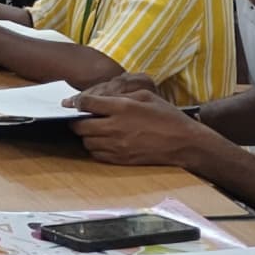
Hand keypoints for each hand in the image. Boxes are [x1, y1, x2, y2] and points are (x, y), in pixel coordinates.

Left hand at [71, 84, 214, 167]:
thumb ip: (121, 95)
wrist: (184, 143)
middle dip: (76, 121)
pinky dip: (95, 148)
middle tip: (79, 117)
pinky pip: (97, 155)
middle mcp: (115, 128)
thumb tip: (100, 97)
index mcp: (122, 108)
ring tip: (93, 130)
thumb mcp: (146, 95)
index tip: (71, 103)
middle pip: (80, 126)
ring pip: (86, 142)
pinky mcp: (121, 159)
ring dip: (85, 135)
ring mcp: (117, 146)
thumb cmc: (167, 116)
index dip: (75, 102)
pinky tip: (103, 141)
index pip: (87, 104)